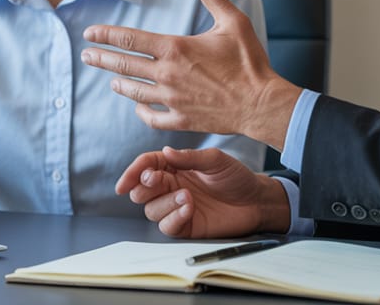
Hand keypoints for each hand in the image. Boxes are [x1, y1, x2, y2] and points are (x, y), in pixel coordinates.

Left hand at [81, 0, 300, 146]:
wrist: (262, 103)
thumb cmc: (250, 62)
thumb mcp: (233, 22)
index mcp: (175, 48)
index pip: (130, 39)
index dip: (106, 35)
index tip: (89, 33)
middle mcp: (167, 74)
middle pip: (123, 66)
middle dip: (101, 58)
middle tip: (86, 55)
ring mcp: (172, 99)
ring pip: (134, 92)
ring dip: (119, 84)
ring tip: (110, 81)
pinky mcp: (181, 120)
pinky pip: (152, 117)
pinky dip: (141, 112)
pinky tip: (137, 108)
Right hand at [116, 147, 289, 237]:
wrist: (256, 201)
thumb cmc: (236, 177)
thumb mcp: (215, 160)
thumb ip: (189, 157)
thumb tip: (166, 152)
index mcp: (174, 167)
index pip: (146, 167)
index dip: (133, 173)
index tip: (124, 183)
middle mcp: (171, 187)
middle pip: (141, 191)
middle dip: (144, 187)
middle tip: (157, 181)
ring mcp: (176, 207)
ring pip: (151, 210)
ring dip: (164, 203)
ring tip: (188, 196)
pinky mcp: (185, 225)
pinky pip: (167, 226)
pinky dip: (173, 218)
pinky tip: (189, 209)